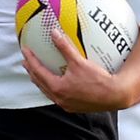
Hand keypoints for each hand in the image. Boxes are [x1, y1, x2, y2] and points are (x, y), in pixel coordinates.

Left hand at [22, 29, 139, 112]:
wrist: (114, 96)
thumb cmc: (98, 80)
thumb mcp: (79, 61)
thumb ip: (65, 47)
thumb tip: (54, 33)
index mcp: (57, 88)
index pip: (38, 71)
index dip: (31, 60)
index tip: (25, 50)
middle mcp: (59, 98)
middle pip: (40, 83)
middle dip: (32, 71)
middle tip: (26, 61)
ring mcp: (66, 104)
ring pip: (48, 91)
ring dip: (41, 80)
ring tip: (37, 72)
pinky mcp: (74, 107)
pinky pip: (58, 96)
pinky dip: (52, 87)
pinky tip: (57, 82)